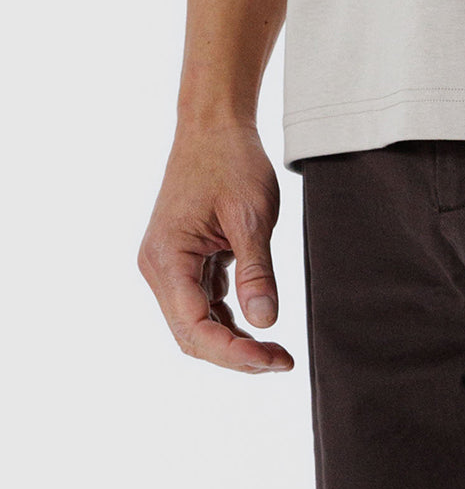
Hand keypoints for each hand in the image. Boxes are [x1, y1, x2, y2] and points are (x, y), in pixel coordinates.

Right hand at [137, 122, 293, 373]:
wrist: (215, 126)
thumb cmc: (232, 162)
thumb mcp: (252, 217)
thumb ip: (257, 272)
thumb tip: (265, 322)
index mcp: (167, 258)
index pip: (194, 326)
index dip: (233, 353)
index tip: (273, 359)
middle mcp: (158, 267)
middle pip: (191, 333)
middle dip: (234, 355)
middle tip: (282, 361)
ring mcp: (169, 265)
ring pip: (195, 323)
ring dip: (232, 341)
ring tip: (276, 353)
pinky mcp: (184, 260)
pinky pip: (201, 302)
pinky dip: (228, 319)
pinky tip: (258, 326)